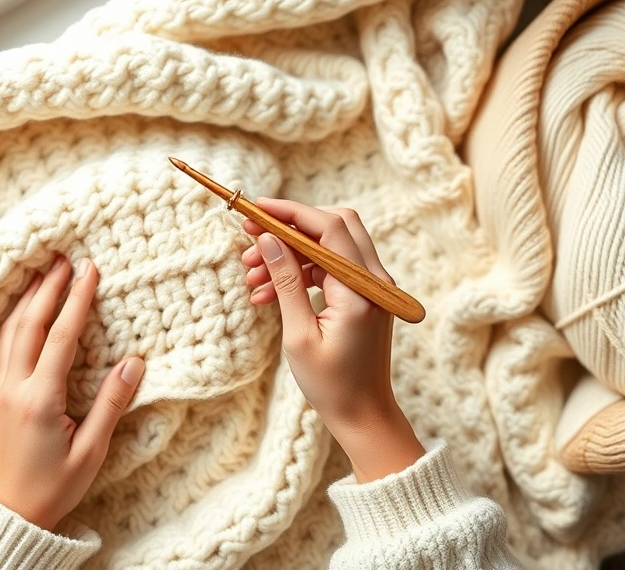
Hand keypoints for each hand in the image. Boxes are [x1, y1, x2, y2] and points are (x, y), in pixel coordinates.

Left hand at [0, 255, 144, 530]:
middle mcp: (13, 388)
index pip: (59, 337)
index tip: (89, 270)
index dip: (76, 301)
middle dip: (47, 288)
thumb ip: (111, 403)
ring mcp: (0, 390)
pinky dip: (16, 320)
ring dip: (27, 299)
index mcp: (39, 399)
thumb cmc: (54, 488)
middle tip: (63, 258)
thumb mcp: (91, 450)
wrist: (9, 514)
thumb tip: (135, 362)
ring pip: (10, 332)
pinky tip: (25, 310)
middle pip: (28, 324)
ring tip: (42, 272)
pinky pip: (4, 346)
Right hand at [241, 198, 423, 481]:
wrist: (363, 415)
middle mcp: (374, 281)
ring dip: (289, 253)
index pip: (328, 228)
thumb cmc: (331, 384)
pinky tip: (267, 292)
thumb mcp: (299, 334)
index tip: (254, 210)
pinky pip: (329, 268)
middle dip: (290, 226)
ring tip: (251, 276)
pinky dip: (299, 272)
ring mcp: (372, 287)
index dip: (290, 212)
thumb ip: (286, 283)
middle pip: (334, 226)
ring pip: (329, 246)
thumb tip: (267, 240)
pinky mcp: (363, 296)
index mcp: (360, 290)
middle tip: (250, 238)